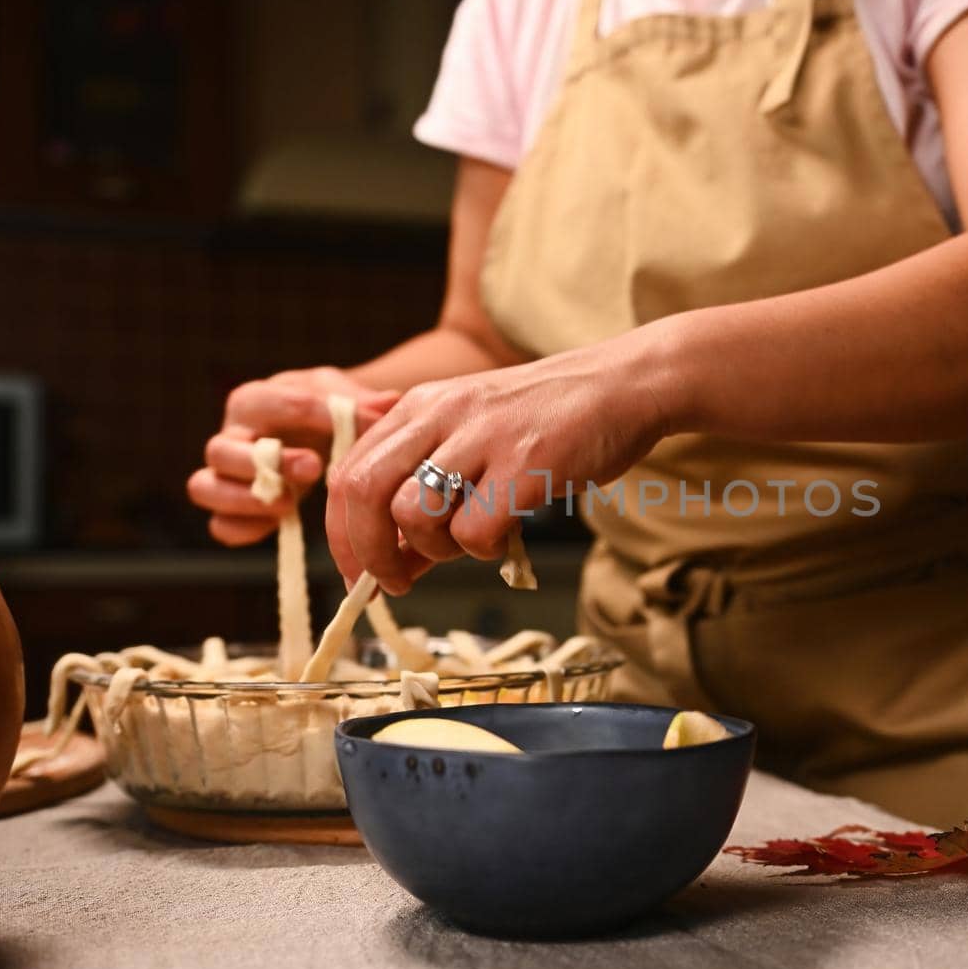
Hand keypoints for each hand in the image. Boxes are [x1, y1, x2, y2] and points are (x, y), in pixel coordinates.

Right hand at [188, 366, 398, 545]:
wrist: (322, 430)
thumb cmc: (327, 409)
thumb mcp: (343, 396)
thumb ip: (362, 402)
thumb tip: (388, 403)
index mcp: (255, 401)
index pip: (264, 402)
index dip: (306, 414)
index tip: (346, 424)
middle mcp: (231, 436)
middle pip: (219, 449)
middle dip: (266, 463)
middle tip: (314, 468)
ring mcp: (226, 475)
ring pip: (204, 488)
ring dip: (244, 499)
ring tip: (288, 504)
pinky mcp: (233, 509)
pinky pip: (220, 526)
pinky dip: (244, 529)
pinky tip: (279, 525)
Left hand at [326, 343, 670, 593]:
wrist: (624, 385)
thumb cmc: (551, 420)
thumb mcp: (473, 439)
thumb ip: (428, 493)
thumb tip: (392, 565)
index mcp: (419, 407)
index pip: (348, 473)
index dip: (342, 535)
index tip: (359, 575)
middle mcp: (441, 415)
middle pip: (362, 491)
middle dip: (368, 552)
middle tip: (393, 583)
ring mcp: (482, 438)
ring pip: (413, 514)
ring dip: (433, 550)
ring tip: (468, 543)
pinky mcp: (525, 465)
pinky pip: (475, 532)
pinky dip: (484, 551)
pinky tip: (508, 535)